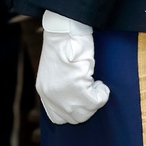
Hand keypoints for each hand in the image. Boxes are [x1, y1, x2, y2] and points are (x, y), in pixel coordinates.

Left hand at [36, 10, 109, 124]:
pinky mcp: (77, 85)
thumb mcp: (56, 70)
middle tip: (94, 92)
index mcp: (44, 90)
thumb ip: (61, 86)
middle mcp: (51, 95)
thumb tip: (75, 98)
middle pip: (74, 118)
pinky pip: (96, 100)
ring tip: (98, 86)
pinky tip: (102, 84)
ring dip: (96, 100)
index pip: (57, 117)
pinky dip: (102, 94)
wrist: (65, 27)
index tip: (83, 100)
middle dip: (87, 108)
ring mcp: (63, 92)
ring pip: (86, 112)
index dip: (73, 112)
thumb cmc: (64, 42)